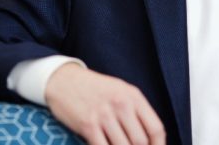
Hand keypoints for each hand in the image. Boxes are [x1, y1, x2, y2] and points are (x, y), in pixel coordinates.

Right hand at [44, 63, 165, 144]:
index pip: (156, 128)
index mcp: (133, 96)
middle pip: (140, 142)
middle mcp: (121, 104)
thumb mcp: (120, 91)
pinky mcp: (88, 125)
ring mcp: (104, 115)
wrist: (63, 80)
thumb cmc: (94, 88)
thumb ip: (136, 111)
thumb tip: (150, 139)